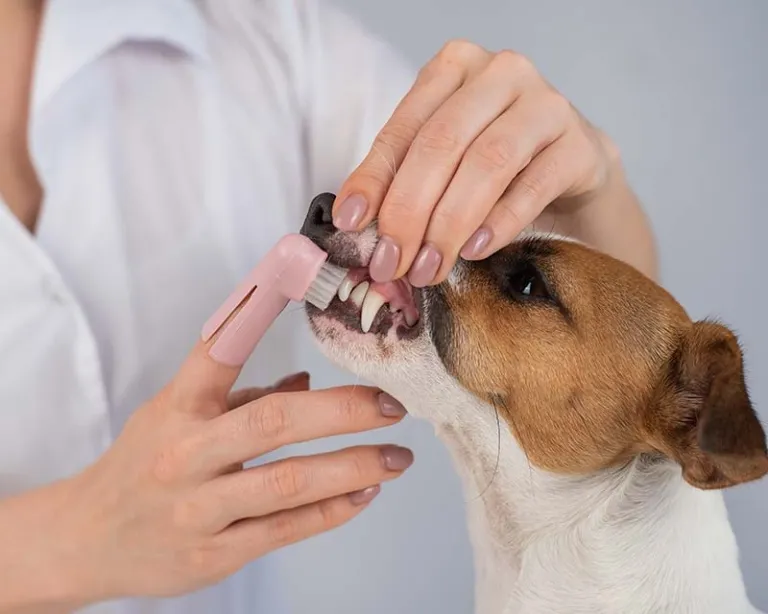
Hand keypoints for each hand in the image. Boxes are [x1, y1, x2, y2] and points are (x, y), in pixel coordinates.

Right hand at [0, 342, 410, 610]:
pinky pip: (285, 530)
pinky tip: (366, 492)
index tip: (298, 273)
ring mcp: (198, 508)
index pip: (219, 348)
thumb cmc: (143, 466)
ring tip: (398, 457)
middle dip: (344, 411)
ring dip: (355, 466)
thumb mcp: (177, 416)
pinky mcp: (213, 554)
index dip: (258, 308)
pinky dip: (333, 509)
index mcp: (177, 407)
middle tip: (391, 405)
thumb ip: (241, 397)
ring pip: (289, 482)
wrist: (88, 539)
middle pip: (274, 422)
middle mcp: (187, 453)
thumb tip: (306, 383)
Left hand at [332, 40, 619, 285]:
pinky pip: (533, 186)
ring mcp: (547, 105)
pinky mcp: (581, 145)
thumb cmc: (498, 167)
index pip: (405, 128)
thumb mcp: (443, 165)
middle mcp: (502, 73)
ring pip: (486, 162)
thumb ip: (401, 181)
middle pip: (442, 143)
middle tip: (392, 262)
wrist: (573, 174)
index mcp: (455, 67)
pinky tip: (473, 251)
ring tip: (428, 267)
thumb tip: (354, 222)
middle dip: (409, 211)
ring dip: (449, 223)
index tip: (351, 224)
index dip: (374, 180)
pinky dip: (498, 223)